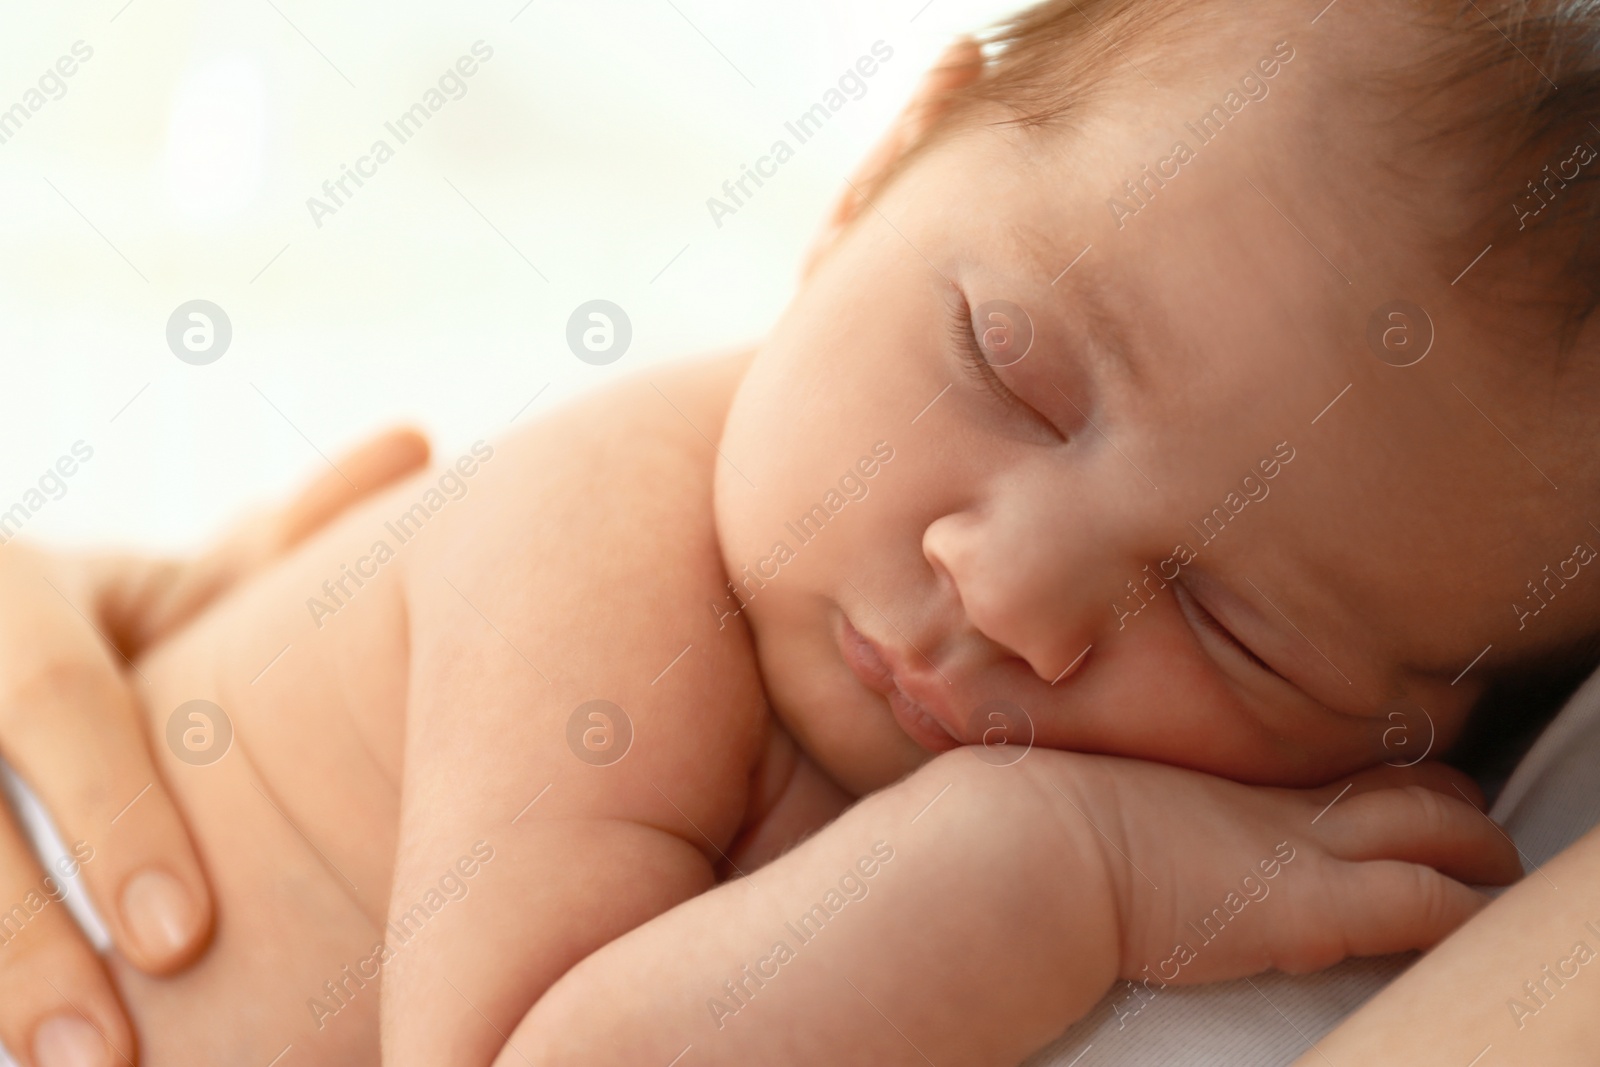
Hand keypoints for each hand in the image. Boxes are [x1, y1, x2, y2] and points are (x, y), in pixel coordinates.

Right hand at [0, 428, 427, 1066]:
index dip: (115, 819)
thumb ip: (272, 544)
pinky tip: (19, 1057)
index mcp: (14, 594)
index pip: (52, 702)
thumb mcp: (164, 586)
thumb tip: (416, 437)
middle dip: (21, 948)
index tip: (187, 941)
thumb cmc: (91, 630)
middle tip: (110, 1057)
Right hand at [1058, 756, 1524, 986]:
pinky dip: (1463, 909)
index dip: (1376, 773)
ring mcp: (1295, 849)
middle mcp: (1271, 805)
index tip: (1393, 783)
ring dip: (1477, 850)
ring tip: (1496, 869)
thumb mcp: (1074, 797)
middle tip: (1463, 820)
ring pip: (1432, 827)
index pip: (1329, 765)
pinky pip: (1422, 902)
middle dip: (1444, 800)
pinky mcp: (1309, 907)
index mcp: (1222, 784)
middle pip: (1393, 780)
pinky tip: (1476, 917)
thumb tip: (1037, 794)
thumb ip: (1096, 798)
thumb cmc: (1027, 826)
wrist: (1029, 848)